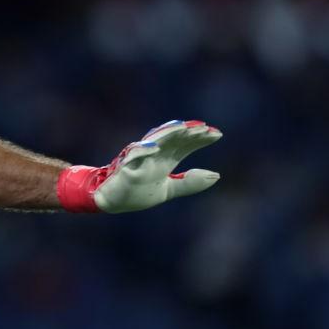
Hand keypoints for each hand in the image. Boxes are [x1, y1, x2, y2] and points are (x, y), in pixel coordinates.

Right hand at [57, 120, 221, 212]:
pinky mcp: (124, 167)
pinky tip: (155, 147)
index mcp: (165, 160)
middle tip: (205, 128)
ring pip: (155, 142)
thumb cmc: (137, 192)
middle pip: (173, 139)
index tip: (218, 134)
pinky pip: (133, 156)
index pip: (185, 145)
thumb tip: (217, 175)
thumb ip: (190, 183)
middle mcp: (153, 155)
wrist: (110, 201)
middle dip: (188, 133)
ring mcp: (139, 159)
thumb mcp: (168, 189)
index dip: (200, 139)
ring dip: (168, 134)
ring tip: (183, 127)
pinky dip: (143, 151)